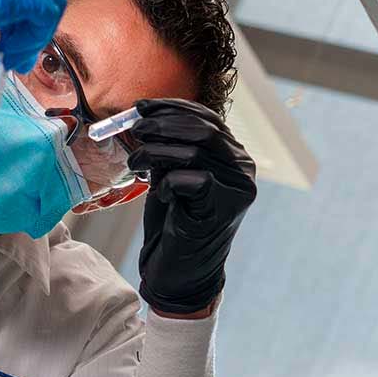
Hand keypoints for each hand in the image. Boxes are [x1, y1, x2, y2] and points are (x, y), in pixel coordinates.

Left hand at [127, 100, 256, 314]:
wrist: (179, 269)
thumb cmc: (172, 219)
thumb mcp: (168, 174)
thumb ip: (167, 148)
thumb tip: (143, 117)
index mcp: (232, 155)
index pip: (207, 118)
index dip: (173, 108)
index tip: (141, 107)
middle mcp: (242, 169)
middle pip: (204, 130)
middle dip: (163, 125)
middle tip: (135, 130)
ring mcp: (237, 189)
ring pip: (195, 152)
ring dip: (156, 153)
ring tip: (136, 164)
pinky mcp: (224, 209)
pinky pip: (193, 180)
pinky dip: (168, 182)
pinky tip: (160, 194)